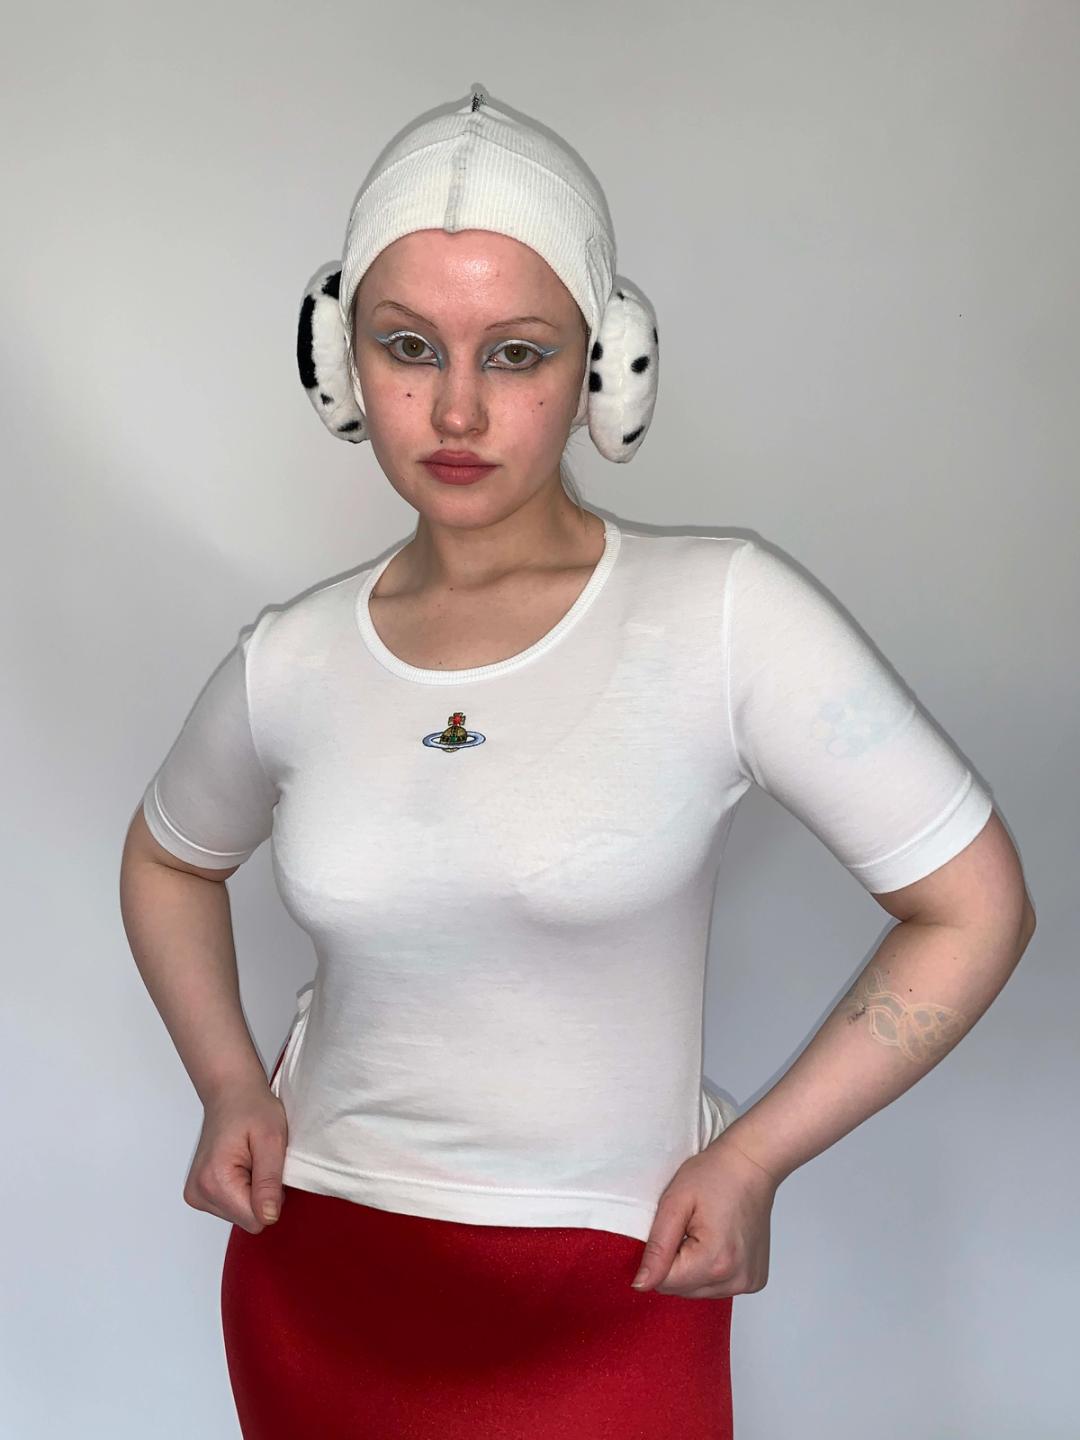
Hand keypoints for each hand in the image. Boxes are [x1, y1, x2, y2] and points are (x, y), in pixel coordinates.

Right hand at [183, 1077, 288, 1234]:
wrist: (230, 1092)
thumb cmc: (252, 1108)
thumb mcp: (271, 1140)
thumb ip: (269, 1182)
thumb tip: (268, 1218)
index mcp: (214, 1181)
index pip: (255, 1220)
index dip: (272, 1196)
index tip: (267, 1166)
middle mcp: (198, 1192)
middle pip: (246, 1219)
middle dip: (260, 1193)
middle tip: (258, 1160)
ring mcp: (196, 1194)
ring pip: (239, 1214)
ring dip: (251, 1191)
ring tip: (249, 1159)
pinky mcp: (199, 1193)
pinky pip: (231, 1207)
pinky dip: (241, 1189)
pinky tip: (240, 1165)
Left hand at [630, 1130, 780, 1298]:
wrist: (751, 1164)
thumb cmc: (715, 1175)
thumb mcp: (674, 1203)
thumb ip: (657, 1248)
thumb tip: (641, 1284)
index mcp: (715, 1261)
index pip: (664, 1283)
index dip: (658, 1256)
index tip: (670, 1230)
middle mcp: (736, 1279)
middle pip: (681, 1291)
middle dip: (675, 1264)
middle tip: (687, 1228)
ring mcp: (748, 1282)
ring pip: (697, 1292)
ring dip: (692, 1269)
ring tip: (703, 1233)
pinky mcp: (754, 1280)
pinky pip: (717, 1287)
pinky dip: (709, 1270)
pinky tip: (717, 1242)